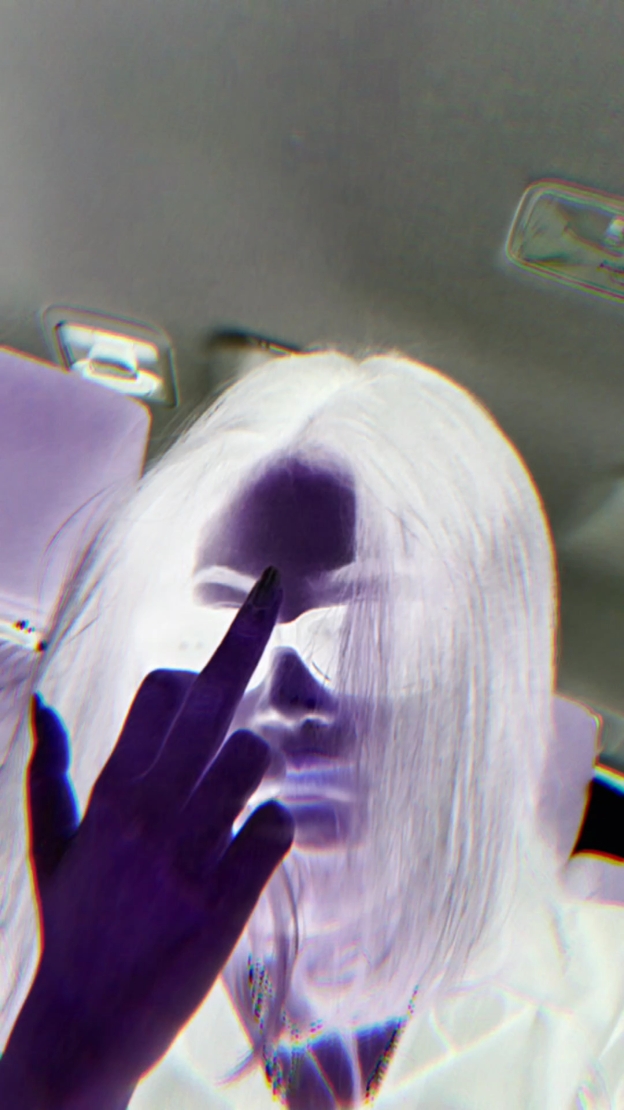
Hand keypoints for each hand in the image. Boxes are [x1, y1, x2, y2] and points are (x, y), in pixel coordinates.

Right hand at [0, 567, 293, 1108]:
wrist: (83, 1027)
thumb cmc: (74, 925)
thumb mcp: (52, 844)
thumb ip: (50, 770)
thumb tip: (43, 705)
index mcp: (111, 791)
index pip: (158, 689)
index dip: (191, 671)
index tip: (213, 662)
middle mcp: (151, 810)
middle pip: (211, 697)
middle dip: (245, 632)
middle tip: (269, 586)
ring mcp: (190, 853)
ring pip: (253, 755)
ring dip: (261, 763)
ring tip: (245, 793)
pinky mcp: (226, 900)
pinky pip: (277, 828)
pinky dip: (277, 829)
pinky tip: (259, 848)